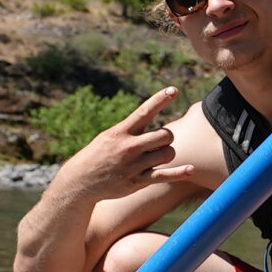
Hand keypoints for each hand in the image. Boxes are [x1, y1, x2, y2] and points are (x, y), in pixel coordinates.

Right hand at [58, 87, 193, 202]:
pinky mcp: (137, 181)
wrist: (80, 181)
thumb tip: (155, 122)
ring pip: (168, 154)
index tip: (174, 90)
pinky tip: (191, 169)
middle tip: (158, 142)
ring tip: (155, 157)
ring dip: (167, 154)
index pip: (144, 111)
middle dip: (167, 137)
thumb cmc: (99, 155)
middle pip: (166, 135)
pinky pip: (165, 175)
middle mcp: (129, 147)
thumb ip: (132, 130)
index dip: (160, 99)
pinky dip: (180, 173)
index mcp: (121, 132)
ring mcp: (134, 165)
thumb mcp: (110, 137)